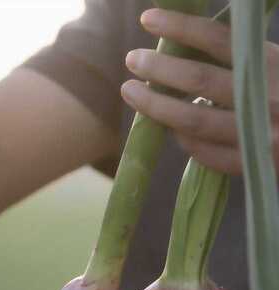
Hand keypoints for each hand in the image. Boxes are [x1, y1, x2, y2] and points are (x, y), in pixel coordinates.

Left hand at [120, 9, 278, 174]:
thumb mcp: (277, 69)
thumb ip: (242, 59)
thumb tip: (187, 42)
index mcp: (274, 66)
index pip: (220, 40)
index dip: (181, 27)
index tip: (149, 19)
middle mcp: (266, 100)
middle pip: (199, 80)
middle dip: (159, 68)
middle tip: (133, 59)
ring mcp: (258, 136)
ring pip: (192, 120)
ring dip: (155, 105)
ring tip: (130, 90)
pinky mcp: (251, 166)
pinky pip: (203, 151)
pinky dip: (181, 137)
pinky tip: (170, 126)